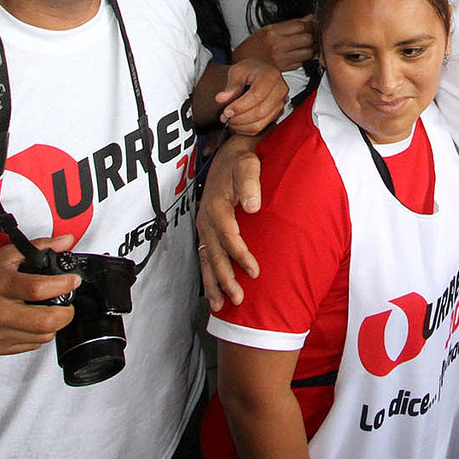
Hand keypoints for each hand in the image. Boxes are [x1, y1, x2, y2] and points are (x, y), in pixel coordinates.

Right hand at [0, 234, 77, 355]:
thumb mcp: (4, 257)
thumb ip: (38, 247)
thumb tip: (66, 241)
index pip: (38, 288)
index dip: (63, 285)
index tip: (73, 281)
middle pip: (45, 321)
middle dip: (66, 313)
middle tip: (67, 303)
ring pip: (42, 336)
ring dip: (53, 324)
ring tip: (48, 311)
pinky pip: (31, 346)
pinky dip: (38, 334)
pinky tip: (31, 322)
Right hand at [197, 135, 262, 308]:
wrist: (229, 152)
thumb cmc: (241, 159)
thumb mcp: (248, 163)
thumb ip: (250, 182)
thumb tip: (252, 206)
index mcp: (217, 206)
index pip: (228, 236)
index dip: (241, 255)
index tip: (254, 271)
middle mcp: (206, 219)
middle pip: (214, 254)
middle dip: (225, 278)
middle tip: (238, 298)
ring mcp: (204, 226)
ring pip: (206, 260)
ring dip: (213, 283)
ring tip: (221, 305)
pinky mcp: (205, 230)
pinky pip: (204, 257)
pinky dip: (208, 276)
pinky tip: (213, 293)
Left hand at [215, 59, 285, 134]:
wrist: (261, 72)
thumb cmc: (250, 70)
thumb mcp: (238, 71)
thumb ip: (231, 85)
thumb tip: (221, 99)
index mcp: (271, 75)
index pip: (257, 96)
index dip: (240, 106)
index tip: (226, 111)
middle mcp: (280, 90)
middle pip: (260, 111)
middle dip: (239, 118)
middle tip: (225, 116)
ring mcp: (280, 103)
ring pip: (261, 122)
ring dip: (241, 126)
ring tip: (229, 120)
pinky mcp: (277, 114)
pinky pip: (261, 128)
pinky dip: (246, 130)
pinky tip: (237, 124)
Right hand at [236, 17, 314, 71]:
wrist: (241, 64)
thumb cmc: (253, 47)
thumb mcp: (268, 29)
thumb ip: (290, 24)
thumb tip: (309, 19)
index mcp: (272, 32)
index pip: (300, 25)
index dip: (310, 24)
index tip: (312, 23)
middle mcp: (278, 46)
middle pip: (307, 38)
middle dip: (312, 36)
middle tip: (311, 34)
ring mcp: (282, 59)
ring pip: (308, 52)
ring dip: (311, 48)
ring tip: (306, 45)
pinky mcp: (284, 70)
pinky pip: (301, 63)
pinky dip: (302, 59)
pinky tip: (297, 55)